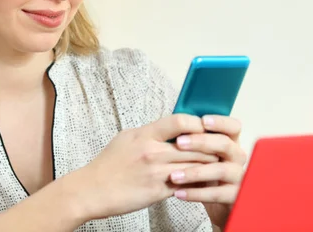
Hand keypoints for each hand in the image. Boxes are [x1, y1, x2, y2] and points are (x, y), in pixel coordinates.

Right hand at [73, 114, 220, 220]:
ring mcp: (156, 172)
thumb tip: (169, 128)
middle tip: (220, 148)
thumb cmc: (108, 164)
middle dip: (210, 147)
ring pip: (194, 166)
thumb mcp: (126, 138)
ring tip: (216, 166)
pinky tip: (203, 182)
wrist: (91, 190)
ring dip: (208, 166)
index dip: (197, 123)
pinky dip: (196, 183)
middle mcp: (152, 151)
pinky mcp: (157, 191)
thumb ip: (149, 133)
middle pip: (194, 145)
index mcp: (144, 134)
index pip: (179, 121)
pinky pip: (185, 185)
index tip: (204, 127)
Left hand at [168, 116, 246, 228]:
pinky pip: (216, 194)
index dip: (220, 122)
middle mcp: (238, 157)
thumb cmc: (206, 172)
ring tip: (173, 176)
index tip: (203, 121)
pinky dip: (196, 193)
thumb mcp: (202, 154)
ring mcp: (238, 176)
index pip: (233, 126)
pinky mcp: (235, 196)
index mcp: (231, 142)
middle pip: (225, 144)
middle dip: (201, 142)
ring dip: (195, 172)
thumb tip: (174, 123)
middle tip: (179, 143)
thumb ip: (195, 140)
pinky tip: (178, 193)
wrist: (217, 203)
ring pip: (220, 170)